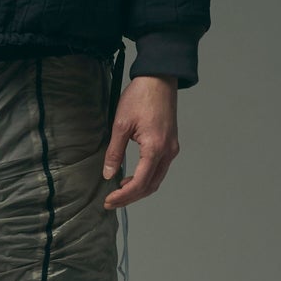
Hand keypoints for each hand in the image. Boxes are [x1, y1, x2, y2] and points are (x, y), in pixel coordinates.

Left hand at [102, 75, 179, 208]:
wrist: (159, 79)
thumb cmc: (140, 97)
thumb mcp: (121, 124)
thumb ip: (114, 152)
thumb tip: (108, 173)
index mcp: (155, 148)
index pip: (140, 183)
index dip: (124, 196)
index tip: (109, 200)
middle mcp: (168, 152)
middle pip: (151, 186)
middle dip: (131, 197)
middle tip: (112, 201)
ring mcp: (172, 148)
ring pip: (157, 179)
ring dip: (139, 189)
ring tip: (119, 191)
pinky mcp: (171, 144)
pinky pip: (160, 169)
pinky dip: (146, 178)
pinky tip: (131, 176)